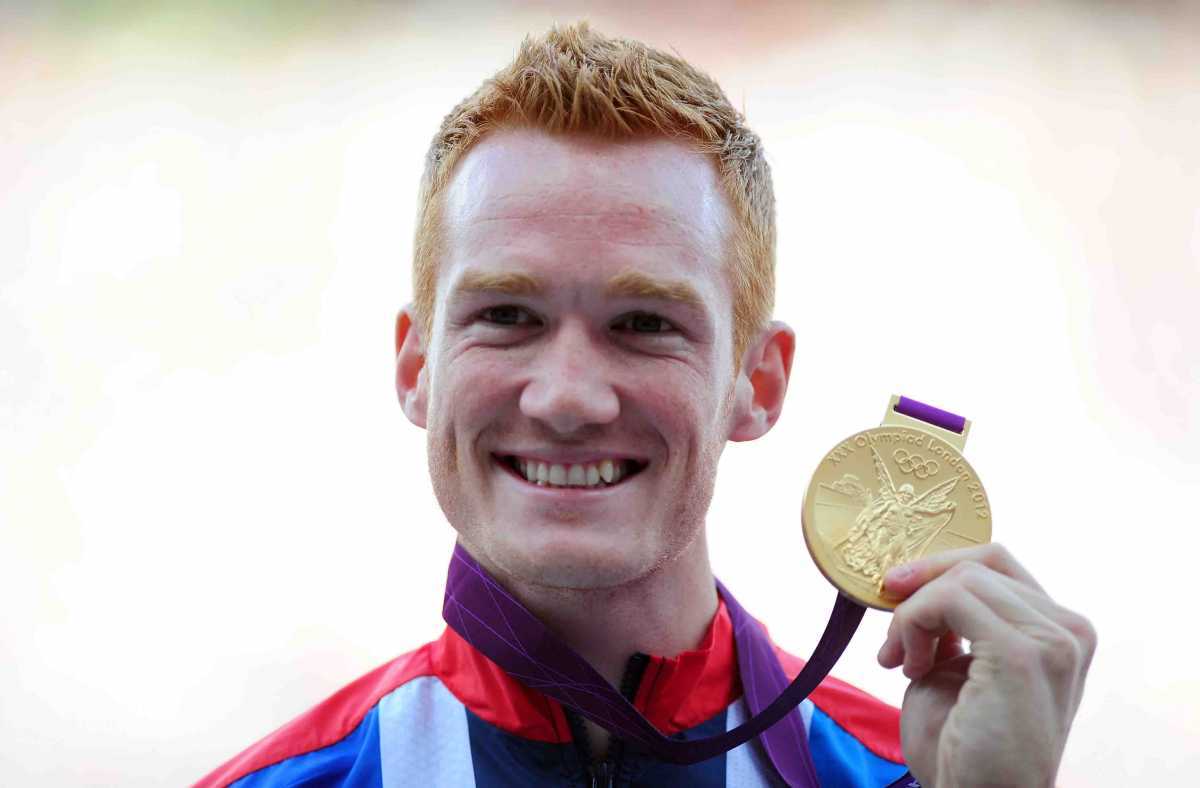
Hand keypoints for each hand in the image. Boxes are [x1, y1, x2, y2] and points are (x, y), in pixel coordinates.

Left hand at [877, 544, 1095, 787]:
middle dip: (921, 587)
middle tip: (890, 632)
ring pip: (961, 578)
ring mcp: (1052, 641)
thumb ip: (955, 623)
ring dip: (912, 615)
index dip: (939, 567)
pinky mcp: (1022, 653)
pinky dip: (912, 623)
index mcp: (1059, 632)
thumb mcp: (958, 667)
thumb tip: (917, 579)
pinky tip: (909, 667)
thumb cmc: (964, 746)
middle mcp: (1069, 631)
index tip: (894, 590)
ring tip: (903, 662)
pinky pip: (949, 600)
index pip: (997, 564)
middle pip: (980, 563)